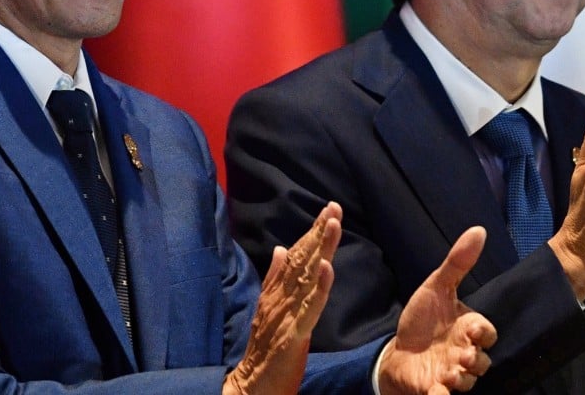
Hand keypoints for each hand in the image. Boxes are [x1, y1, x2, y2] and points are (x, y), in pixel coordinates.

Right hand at [223, 202, 341, 394]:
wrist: (251, 384)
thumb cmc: (264, 348)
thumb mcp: (269, 308)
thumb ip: (275, 279)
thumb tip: (281, 248)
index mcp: (276, 290)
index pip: (296, 255)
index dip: (312, 232)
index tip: (328, 210)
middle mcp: (279, 296)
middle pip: (302, 258)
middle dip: (318, 231)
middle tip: (333, 207)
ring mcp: (285, 313)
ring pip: (307, 276)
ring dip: (321, 249)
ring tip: (332, 224)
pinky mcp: (293, 332)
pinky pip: (309, 307)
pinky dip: (319, 287)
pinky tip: (327, 268)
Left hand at [378, 227, 497, 394]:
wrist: (398, 349)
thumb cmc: (422, 319)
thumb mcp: (436, 287)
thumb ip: (458, 262)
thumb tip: (479, 229)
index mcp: (467, 329)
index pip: (486, 332)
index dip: (483, 333)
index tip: (472, 330)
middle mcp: (463, 354)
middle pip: (482, 361)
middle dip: (475, 359)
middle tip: (461, 354)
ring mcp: (451, 374)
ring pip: (467, 382)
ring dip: (461, 379)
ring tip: (449, 373)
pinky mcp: (434, 390)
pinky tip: (436, 393)